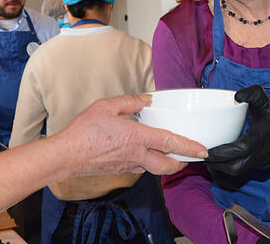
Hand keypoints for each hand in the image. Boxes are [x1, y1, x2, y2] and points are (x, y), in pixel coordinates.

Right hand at [57, 94, 207, 176]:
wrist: (66, 156)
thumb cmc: (83, 132)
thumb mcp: (105, 107)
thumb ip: (128, 102)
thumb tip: (145, 100)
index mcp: (136, 138)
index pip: (170, 143)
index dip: (189, 147)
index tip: (203, 150)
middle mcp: (136, 155)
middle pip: (168, 166)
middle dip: (182, 163)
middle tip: (189, 157)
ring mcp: (128, 165)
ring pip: (154, 168)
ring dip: (165, 162)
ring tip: (167, 152)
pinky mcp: (119, 170)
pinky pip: (140, 167)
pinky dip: (147, 161)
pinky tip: (141, 152)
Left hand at [205, 85, 269, 175]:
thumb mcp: (268, 101)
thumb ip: (254, 94)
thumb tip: (237, 95)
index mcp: (262, 137)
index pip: (240, 150)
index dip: (222, 152)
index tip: (205, 150)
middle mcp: (262, 154)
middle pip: (235, 167)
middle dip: (216, 164)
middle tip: (200, 154)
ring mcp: (262, 162)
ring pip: (238, 170)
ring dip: (221, 166)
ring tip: (206, 155)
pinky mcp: (261, 165)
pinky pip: (243, 168)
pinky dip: (230, 164)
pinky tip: (219, 156)